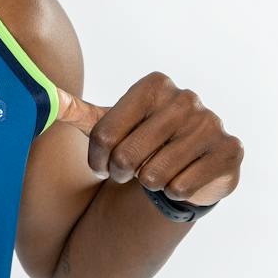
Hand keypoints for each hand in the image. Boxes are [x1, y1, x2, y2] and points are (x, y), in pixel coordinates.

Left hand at [53, 72, 241, 206]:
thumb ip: (78, 112)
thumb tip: (47, 99)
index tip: (103, 164)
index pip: (103, 134)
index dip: (97, 159)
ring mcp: (212, 123)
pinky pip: (182, 188)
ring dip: (149, 184)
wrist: (189, 162)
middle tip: (130, 173)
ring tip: (156, 174)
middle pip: (127, 156)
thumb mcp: (110, 124)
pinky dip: (175, 192)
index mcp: (154, 85)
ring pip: (155, 176)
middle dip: (122, 174)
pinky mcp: (230, 151)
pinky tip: (181, 180)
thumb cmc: (141, 141)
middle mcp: (186, 98)